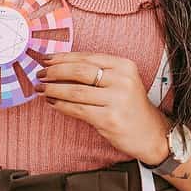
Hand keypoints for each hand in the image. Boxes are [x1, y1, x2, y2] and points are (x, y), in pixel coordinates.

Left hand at [37, 51, 171, 164]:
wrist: (150, 133)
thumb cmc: (130, 106)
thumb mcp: (120, 81)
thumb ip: (96, 72)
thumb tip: (59, 66)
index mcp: (124, 65)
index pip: (87, 57)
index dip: (63, 58)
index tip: (46, 60)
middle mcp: (122, 79)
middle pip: (80, 71)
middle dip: (55, 72)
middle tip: (40, 74)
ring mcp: (117, 100)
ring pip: (75, 91)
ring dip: (53, 89)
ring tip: (41, 89)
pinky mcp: (109, 119)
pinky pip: (78, 109)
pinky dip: (61, 105)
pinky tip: (52, 103)